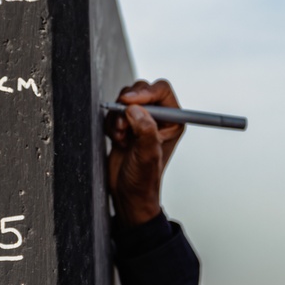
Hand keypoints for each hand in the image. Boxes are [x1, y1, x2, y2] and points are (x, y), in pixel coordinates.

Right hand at [106, 79, 184, 226]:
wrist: (128, 194)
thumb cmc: (144, 180)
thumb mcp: (148, 155)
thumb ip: (145, 130)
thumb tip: (135, 109)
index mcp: (173, 121)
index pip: (162, 91)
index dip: (145, 92)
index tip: (129, 101)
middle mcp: (159, 118)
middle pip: (142, 90)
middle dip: (128, 104)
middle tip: (123, 123)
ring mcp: (141, 121)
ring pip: (125, 100)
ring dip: (118, 116)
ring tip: (122, 136)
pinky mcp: (126, 125)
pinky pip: (114, 111)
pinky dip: (111, 123)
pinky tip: (117, 139)